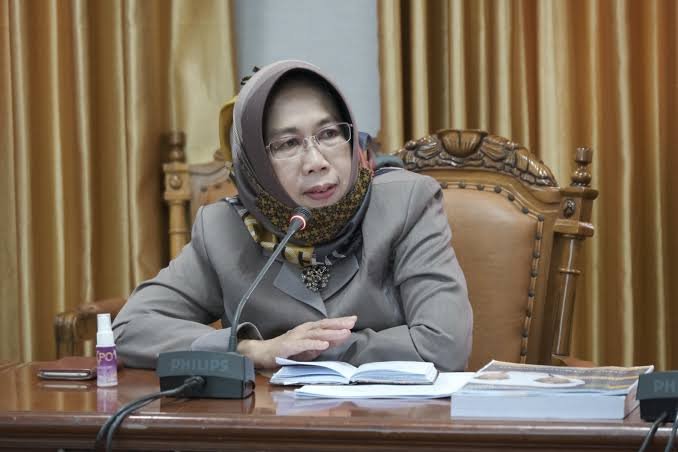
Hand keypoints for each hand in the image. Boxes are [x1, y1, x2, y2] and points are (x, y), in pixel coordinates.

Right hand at [237, 316, 356, 368]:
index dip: (339, 321)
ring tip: (344, 333)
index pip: (326, 324)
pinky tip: (324, 345)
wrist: (263, 353)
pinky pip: (303, 345)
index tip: (354, 319)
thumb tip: (340, 339)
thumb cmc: (287, 351)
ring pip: (316, 334)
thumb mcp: (308, 348)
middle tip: (353, 322)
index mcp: (308, 330)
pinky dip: (314, 344)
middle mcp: (303, 330)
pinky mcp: (288, 347)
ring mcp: (295, 338)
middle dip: (338, 323)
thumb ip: (323, 343)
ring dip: (330, 333)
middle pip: (323, 325)